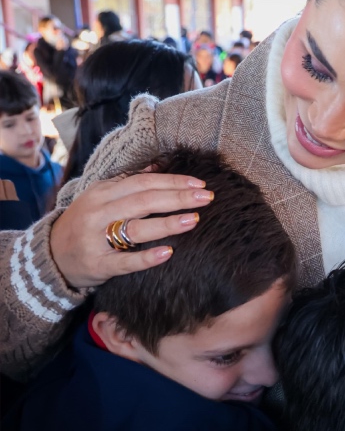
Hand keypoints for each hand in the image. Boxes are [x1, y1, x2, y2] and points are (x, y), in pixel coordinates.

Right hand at [48, 172, 210, 288]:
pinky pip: (125, 262)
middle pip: (143, 201)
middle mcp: (97, 213)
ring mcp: (96, 240)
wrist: (52, 255)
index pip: (142, 183)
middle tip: (207, 198)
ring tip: (193, 219)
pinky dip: (147, 257)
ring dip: (167, 224)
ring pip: (135, 228)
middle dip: (178, 198)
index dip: (172, 182)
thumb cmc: (85, 223)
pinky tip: (168, 253)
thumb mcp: (100, 198)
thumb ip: (128, 183)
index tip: (199, 184)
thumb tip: (159, 165)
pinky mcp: (98, 265)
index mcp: (101, 193)